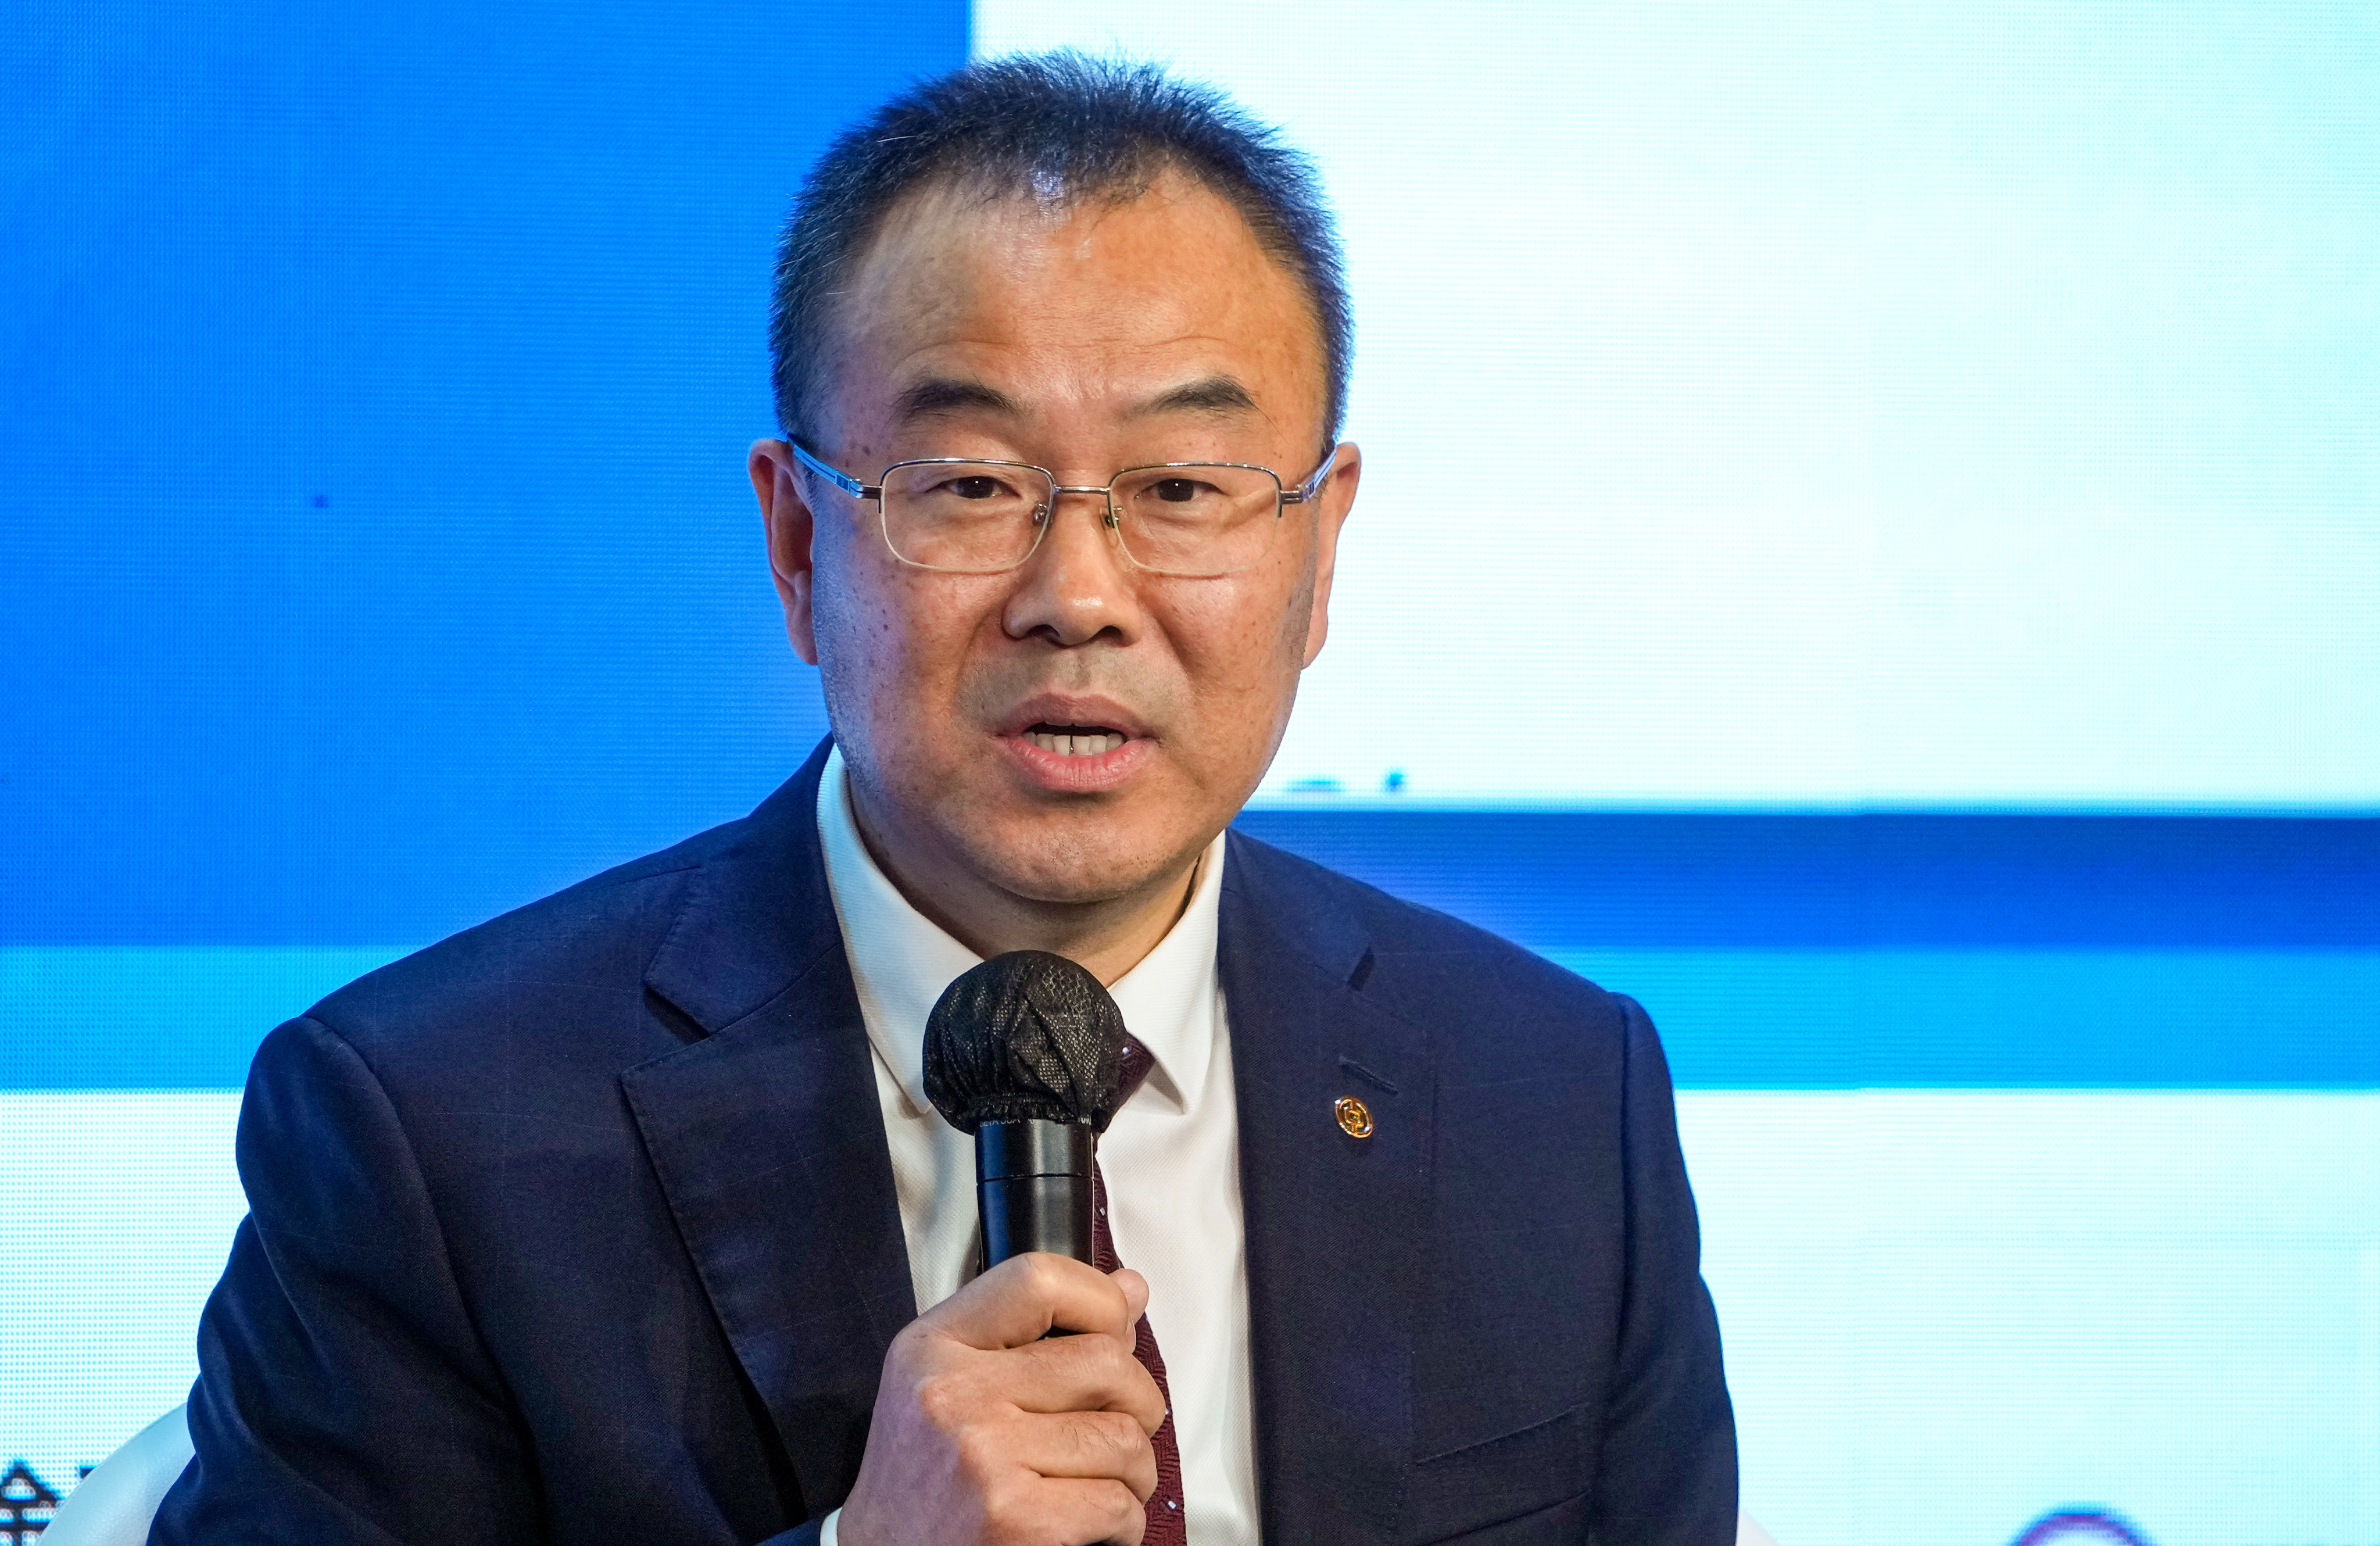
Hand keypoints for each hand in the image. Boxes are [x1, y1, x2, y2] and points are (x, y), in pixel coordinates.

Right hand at [835, 1252, 1166, 1545]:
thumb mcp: (951, 1382)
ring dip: (1133, 1470)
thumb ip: (1036, 1330)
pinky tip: (1090, 1525)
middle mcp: (953, 1395)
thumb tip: (1130, 1289)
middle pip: (1106, 1362)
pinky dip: (1123, 1522)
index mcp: (934, 1346)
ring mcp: (983, 1458)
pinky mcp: (1014, 1521)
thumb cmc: (924, 1477)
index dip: (1101, 1301)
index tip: (1115, 1333)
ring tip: (1100, 1483)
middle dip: (1136, 1402)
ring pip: (1124, 1439)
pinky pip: (1118, 1504)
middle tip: (1116, 1429)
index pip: (1040, 1280)